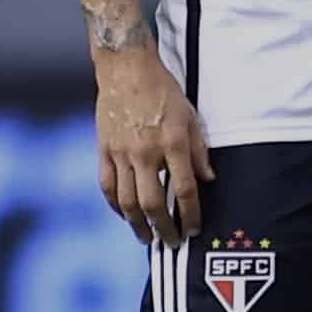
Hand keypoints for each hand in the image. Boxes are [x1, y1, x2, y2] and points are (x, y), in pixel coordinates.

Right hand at [91, 45, 213, 243]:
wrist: (126, 68)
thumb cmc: (163, 90)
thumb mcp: (190, 116)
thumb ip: (199, 150)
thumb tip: (207, 179)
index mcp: (172, 143)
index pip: (184, 190)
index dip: (191, 215)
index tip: (194, 229)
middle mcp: (146, 152)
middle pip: (153, 203)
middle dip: (164, 229)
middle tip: (171, 243)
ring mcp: (121, 153)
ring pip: (127, 201)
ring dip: (137, 225)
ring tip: (146, 238)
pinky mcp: (103, 150)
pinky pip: (108, 186)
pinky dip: (115, 205)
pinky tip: (124, 215)